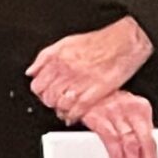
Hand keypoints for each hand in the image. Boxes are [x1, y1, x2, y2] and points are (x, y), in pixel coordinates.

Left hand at [29, 16, 153, 122]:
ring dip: (61, 110)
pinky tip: (74, 116)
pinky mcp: (98, 90)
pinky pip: (80, 108)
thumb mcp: (66, 43)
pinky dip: (74, 115)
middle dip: (50, 103)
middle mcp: (67, 70)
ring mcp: (82, 81)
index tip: (44, 94)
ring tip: (64, 110)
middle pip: (48, 96)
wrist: (125, 41)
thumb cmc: (99, 41)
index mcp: (58, 59)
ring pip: (61, 104)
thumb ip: (45, 58)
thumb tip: (31, 72)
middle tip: (55, 103)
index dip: (40, 92)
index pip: (38, 84)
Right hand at [78, 89, 157, 157]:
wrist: (75, 80)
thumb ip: (131, 127)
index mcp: (140, 108)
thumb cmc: (99, 98)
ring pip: (129, 144)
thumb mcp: (122, 109)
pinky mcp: (97, 116)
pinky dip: (116, 157)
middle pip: (144, 143)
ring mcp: (113, 113)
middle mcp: (129, 110)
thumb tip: (138, 153)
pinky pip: (111, 140)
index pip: (151, 139)